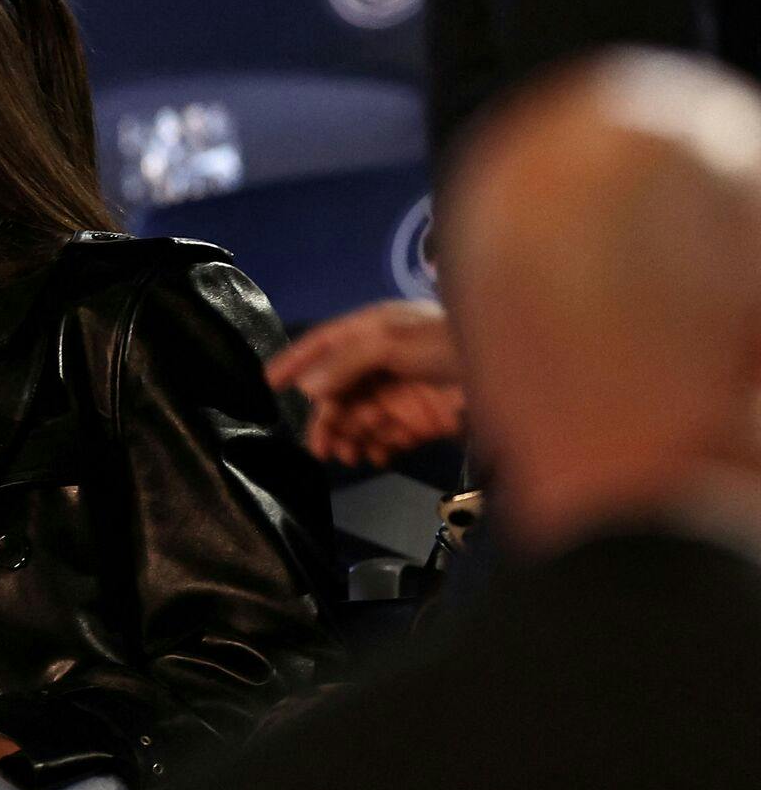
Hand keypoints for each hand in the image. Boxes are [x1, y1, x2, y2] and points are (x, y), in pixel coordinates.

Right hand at [266, 299, 466, 465]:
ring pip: (358, 418)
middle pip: (339, 391)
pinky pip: (385, 438)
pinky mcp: (419, 421)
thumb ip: (347, 363)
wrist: (519, 376)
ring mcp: (400, 392)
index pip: (325, 344)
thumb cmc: (453, 344)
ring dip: (348, 437)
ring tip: (347, 456)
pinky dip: (375, 449)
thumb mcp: (394, 343)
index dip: (296, 360)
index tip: (269, 383)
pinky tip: (375, 457)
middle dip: (326, 418)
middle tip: (320, 446)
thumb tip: (309, 390)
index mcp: (376, 331)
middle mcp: (383, 361)